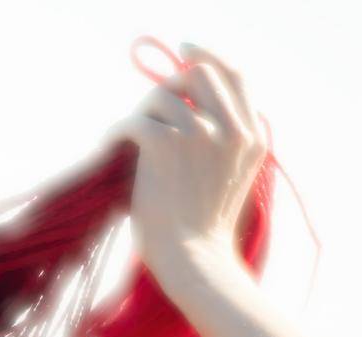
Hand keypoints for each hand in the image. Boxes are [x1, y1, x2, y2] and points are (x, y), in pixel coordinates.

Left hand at [107, 42, 267, 276]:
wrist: (195, 260)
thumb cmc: (204, 229)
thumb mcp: (232, 177)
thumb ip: (224, 140)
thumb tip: (187, 108)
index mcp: (252, 136)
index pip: (234, 75)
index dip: (207, 56)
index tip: (185, 50)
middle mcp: (231, 129)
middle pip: (196, 74)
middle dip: (167, 84)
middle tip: (145, 107)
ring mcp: (200, 134)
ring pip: (160, 97)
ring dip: (139, 114)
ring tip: (126, 139)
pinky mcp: (166, 145)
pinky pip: (134, 121)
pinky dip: (117, 131)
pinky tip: (110, 145)